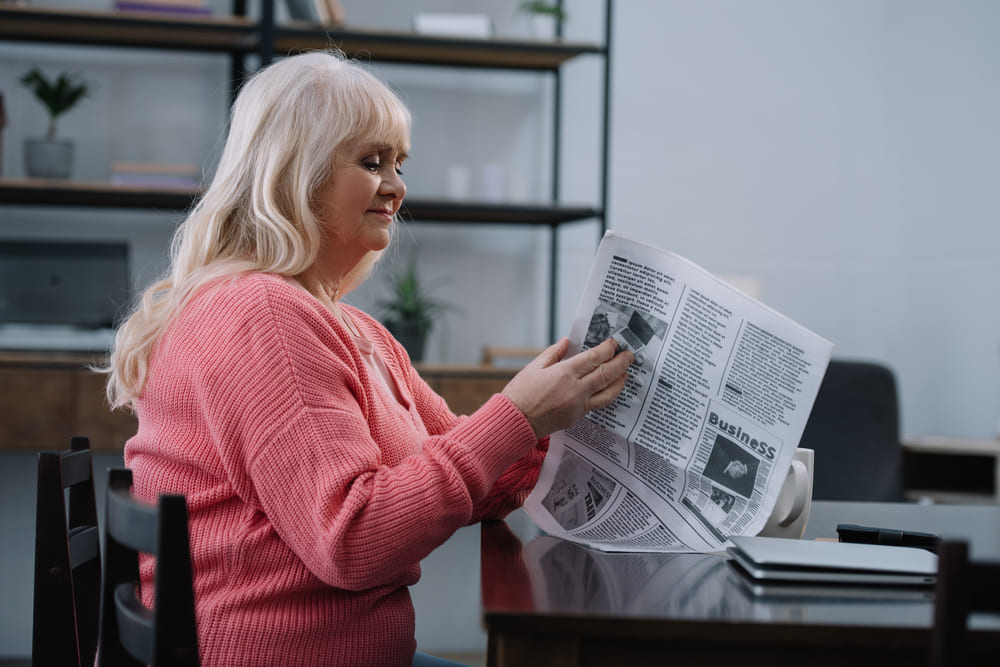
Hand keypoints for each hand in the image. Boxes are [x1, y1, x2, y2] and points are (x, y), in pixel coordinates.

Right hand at [502, 338, 632, 437]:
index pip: (593, 358)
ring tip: (625, 373)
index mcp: (564, 373)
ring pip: (607, 393)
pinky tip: (608, 388)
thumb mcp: (534, 367)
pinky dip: (606, 394)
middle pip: (606, 374)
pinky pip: (597, 404)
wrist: (515, 421)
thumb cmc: (520, 393)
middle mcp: (575, 390)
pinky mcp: (577, 417)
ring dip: (619, 382)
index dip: (607, 349)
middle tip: (630, 355)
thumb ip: (553, 353)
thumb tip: (567, 342)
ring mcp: (578, 405)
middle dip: (620, 363)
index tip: (614, 343)